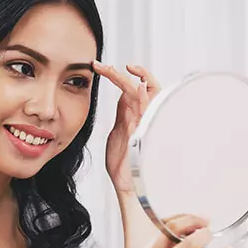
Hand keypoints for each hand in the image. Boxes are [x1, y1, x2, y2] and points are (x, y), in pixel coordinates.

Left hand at [92, 61, 160, 195]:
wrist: (126, 183)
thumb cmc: (123, 162)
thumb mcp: (118, 131)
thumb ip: (122, 113)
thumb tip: (123, 94)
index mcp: (134, 115)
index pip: (133, 86)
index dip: (119, 74)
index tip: (100, 66)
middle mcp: (142, 115)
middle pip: (143, 84)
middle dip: (121, 71)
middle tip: (99, 65)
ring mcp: (145, 122)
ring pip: (147, 91)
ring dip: (134, 76)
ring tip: (114, 68)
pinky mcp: (144, 131)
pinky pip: (148, 108)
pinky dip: (145, 93)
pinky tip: (137, 82)